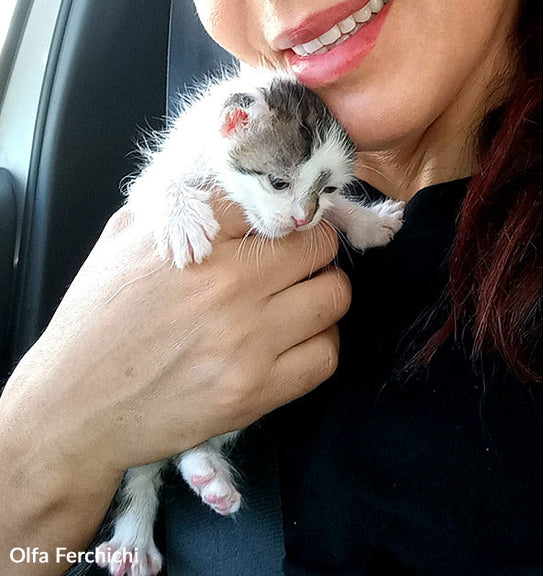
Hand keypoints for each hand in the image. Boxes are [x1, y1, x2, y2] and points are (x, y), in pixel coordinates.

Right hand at [0, 198, 349, 570]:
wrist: (75, 408)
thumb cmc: (98, 323)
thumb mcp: (125, 241)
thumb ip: (183, 205)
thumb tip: (235, 182)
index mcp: (192, 240)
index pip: (273, 200)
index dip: (282, 209)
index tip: (283, 222)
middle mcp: (225, 286)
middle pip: (319, 245)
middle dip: (313, 249)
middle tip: (298, 262)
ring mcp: (246, 341)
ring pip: (335, 296)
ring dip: (324, 293)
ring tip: (300, 299)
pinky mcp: (257, 390)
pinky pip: (326, 354)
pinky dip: (320, 343)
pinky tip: (296, 340)